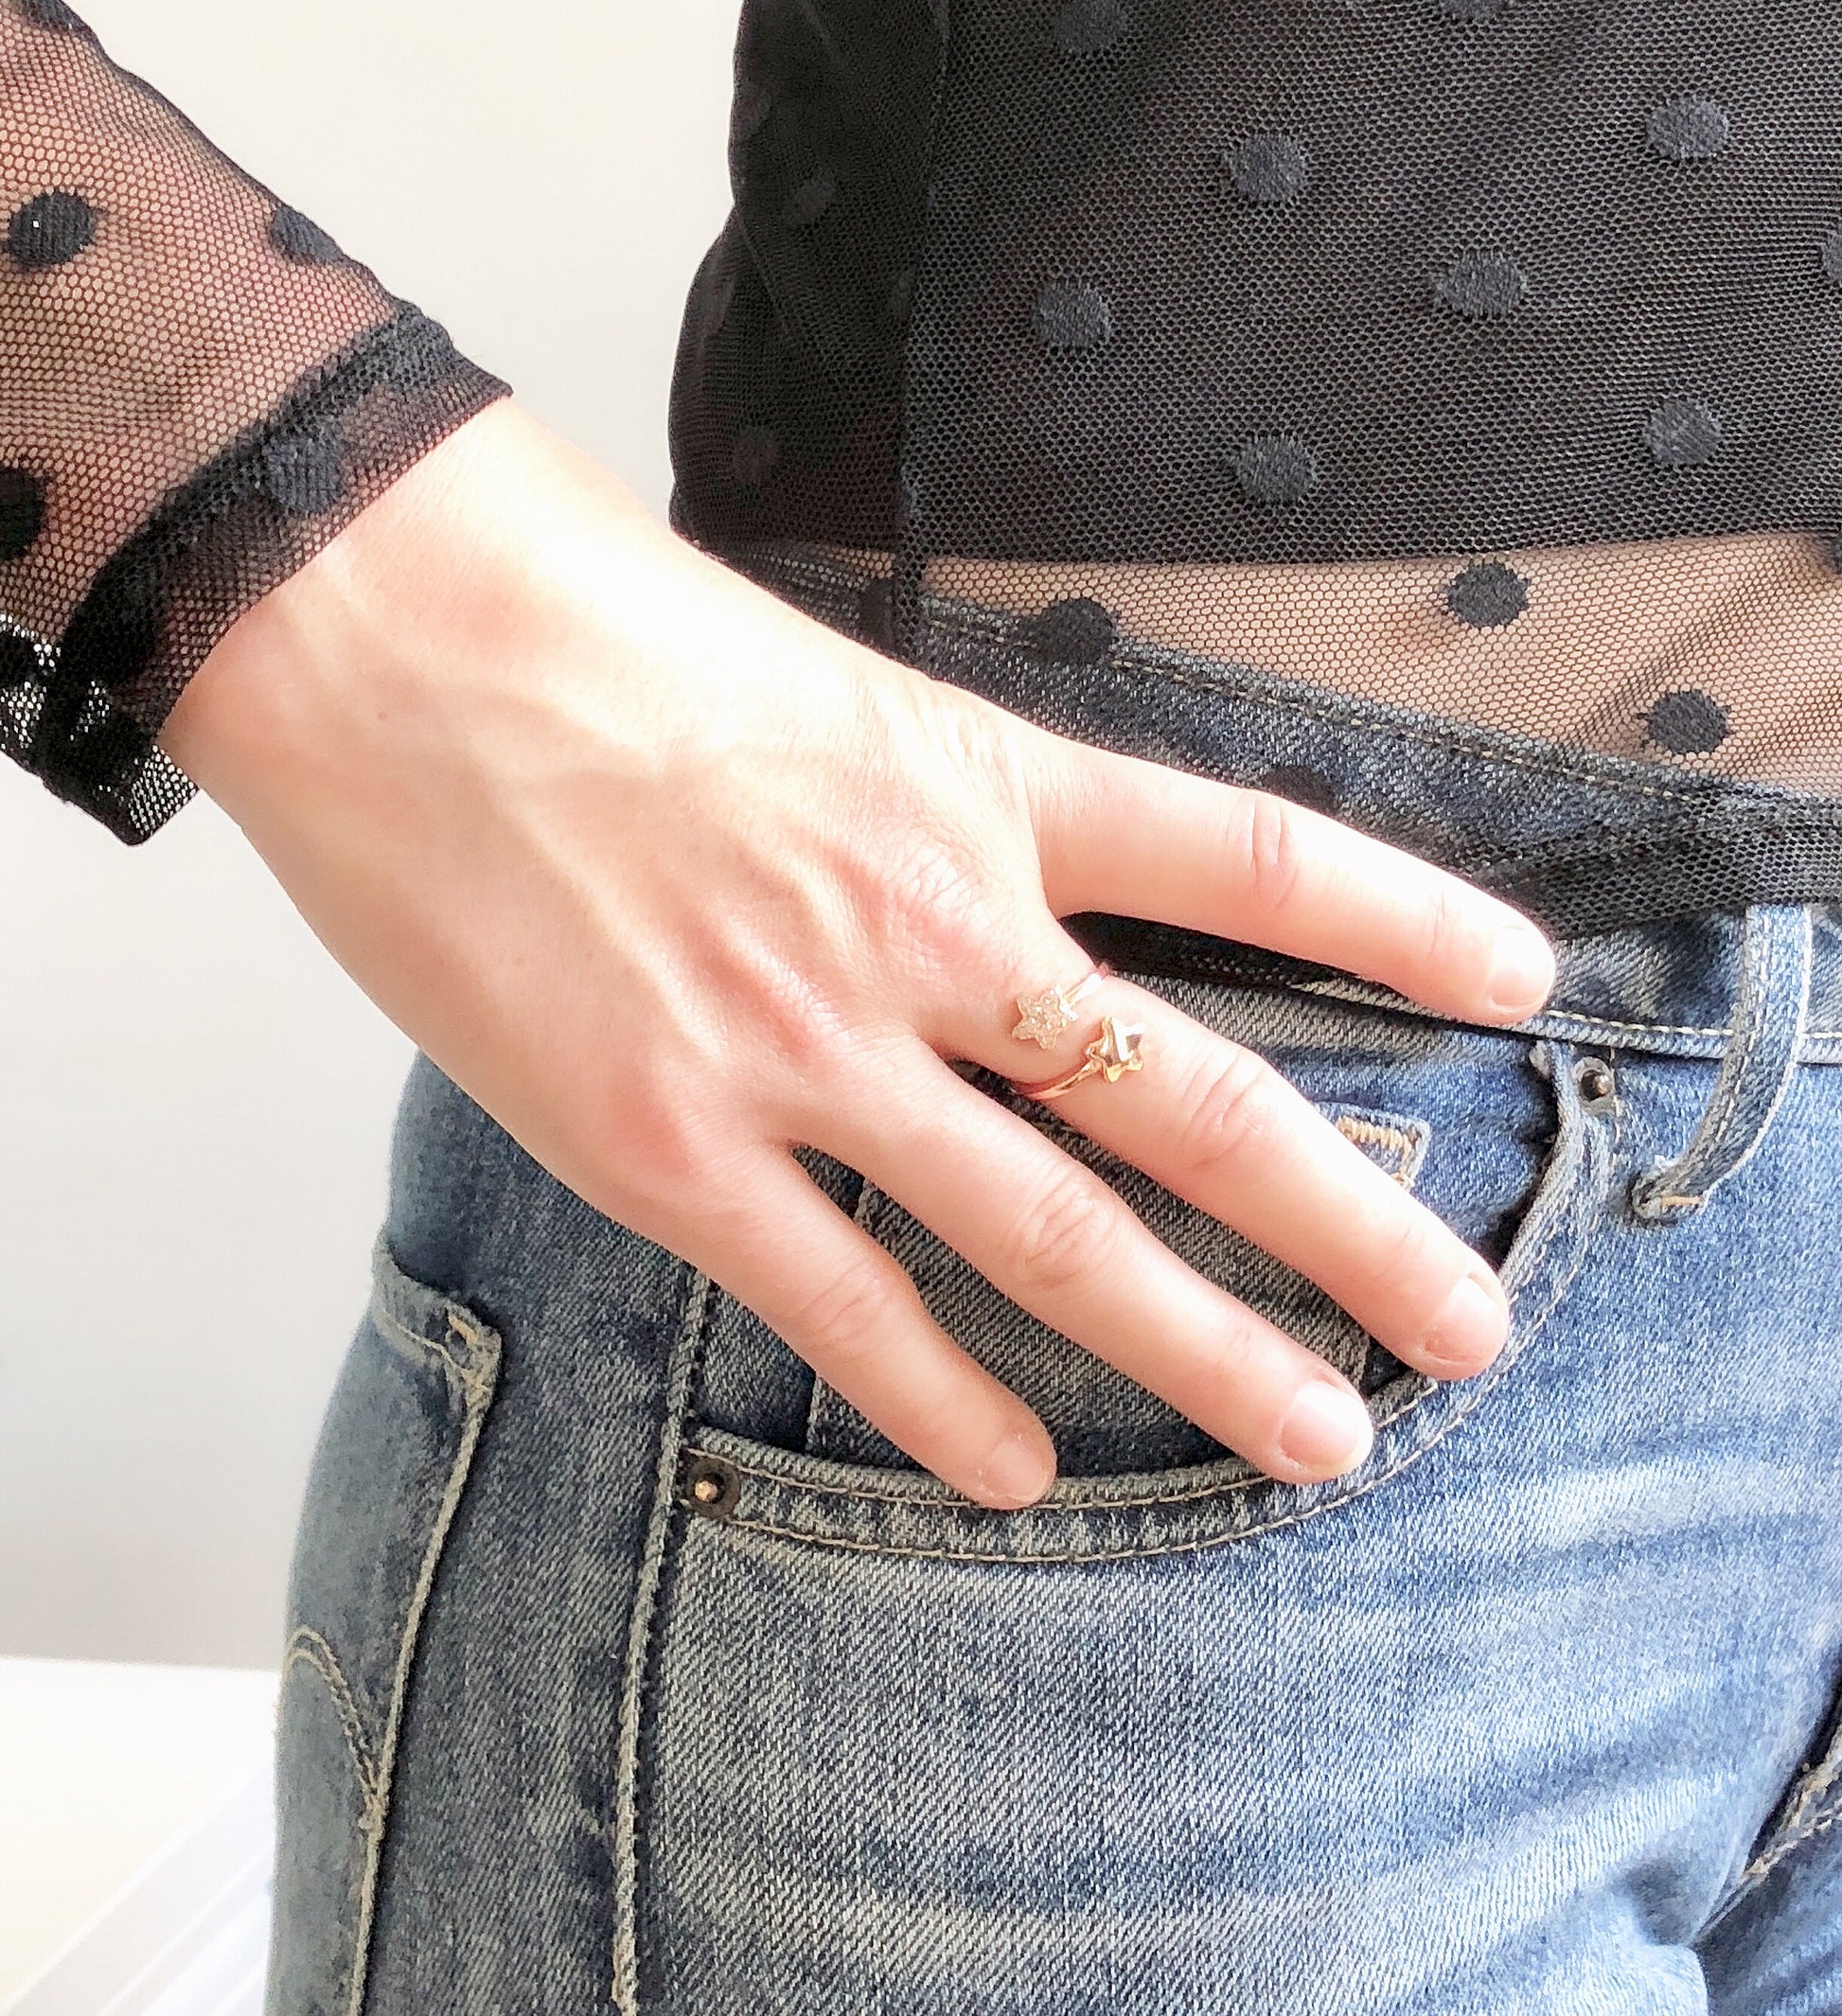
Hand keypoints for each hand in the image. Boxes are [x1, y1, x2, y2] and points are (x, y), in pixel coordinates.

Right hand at [161, 401, 1554, 1510]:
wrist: (391, 635)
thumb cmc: (591, 625)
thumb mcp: (818, 683)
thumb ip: (924, 809)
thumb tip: (992, 905)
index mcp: (975, 783)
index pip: (1248, 860)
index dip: (1403, 920)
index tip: (1517, 982)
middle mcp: (927, 924)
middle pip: (1191, 1094)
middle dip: (1351, 1220)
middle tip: (1468, 1322)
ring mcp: (803, 1043)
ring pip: (1051, 1227)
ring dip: (1199, 1348)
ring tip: (1317, 1436)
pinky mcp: (664, 1137)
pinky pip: (838, 1298)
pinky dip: (937, 1399)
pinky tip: (1014, 1471)